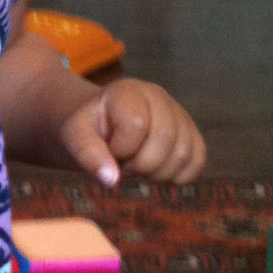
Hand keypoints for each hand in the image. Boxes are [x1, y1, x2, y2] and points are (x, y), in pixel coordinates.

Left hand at [60, 78, 204, 186]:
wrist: (99, 123)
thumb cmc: (86, 128)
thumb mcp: (75, 136)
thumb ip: (87, 154)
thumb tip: (112, 180)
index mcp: (128, 92)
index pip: (137, 124)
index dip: (122, 149)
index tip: (109, 151)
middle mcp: (158, 97)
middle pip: (166, 138)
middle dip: (141, 164)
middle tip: (123, 165)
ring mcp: (178, 114)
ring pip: (184, 153)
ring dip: (157, 173)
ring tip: (137, 167)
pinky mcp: (190, 133)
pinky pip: (197, 161)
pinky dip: (177, 176)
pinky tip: (155, 172)